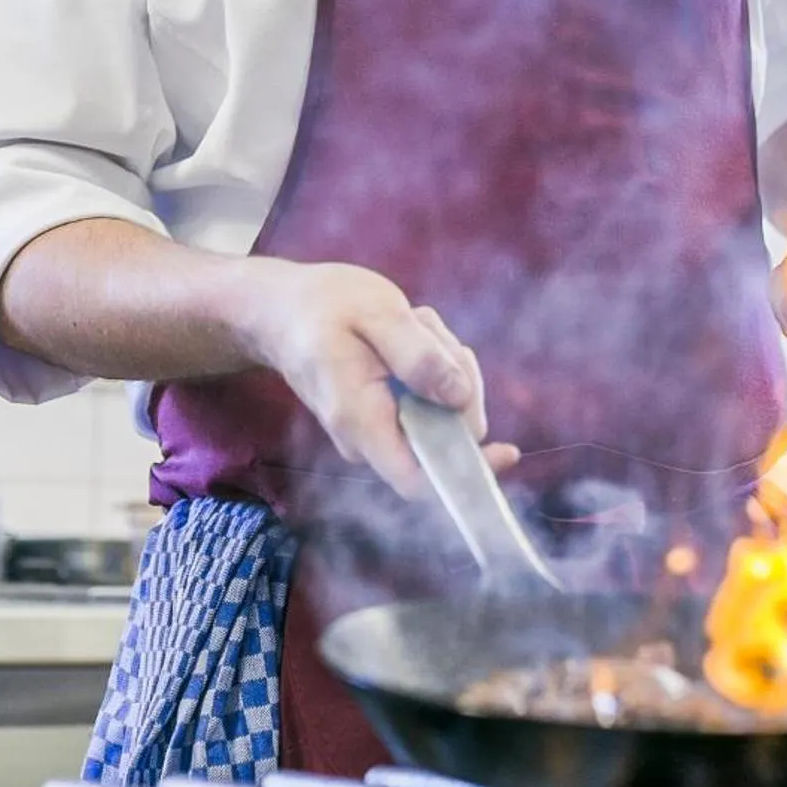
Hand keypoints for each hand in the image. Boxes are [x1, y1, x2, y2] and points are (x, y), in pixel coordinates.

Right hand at [235, 258, 519, 497]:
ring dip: (445, 368)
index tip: (505, 449)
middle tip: (430, 332)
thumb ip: (419, 356)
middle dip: (458, 386)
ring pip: (441, 418)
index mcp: (361, 419)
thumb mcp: (377, 313)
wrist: (281, 309)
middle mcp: (366, 439)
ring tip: (411, 325)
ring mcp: (375, 432)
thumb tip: (460, 396)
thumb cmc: (322, 305)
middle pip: (444, 440)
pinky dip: (433, 370)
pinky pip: (429, 406)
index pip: (418, 480)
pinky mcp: (385, 419)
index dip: (467, 472)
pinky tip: (408, 335)